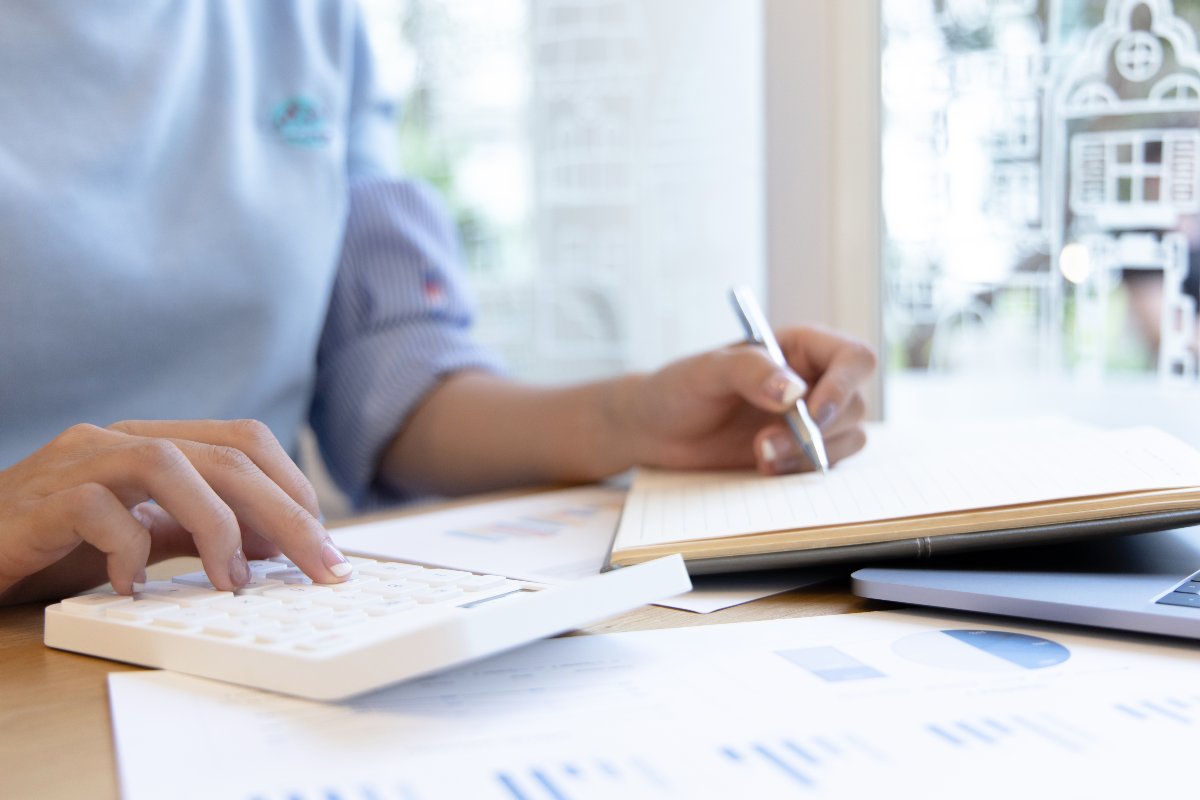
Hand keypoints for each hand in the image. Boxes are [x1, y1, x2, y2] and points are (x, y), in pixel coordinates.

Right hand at [0, 419, 351, 603]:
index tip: (326, 545)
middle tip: (320, 568)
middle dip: (287, 514)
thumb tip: (275, 546)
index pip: (245, 441)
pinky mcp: (36, 502)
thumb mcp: (144, 537)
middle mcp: (119, 440)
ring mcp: (76, 463)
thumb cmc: (54, 544)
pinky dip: (126, 548)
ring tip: (231, 581)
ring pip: (168, 464)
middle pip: (227, 456)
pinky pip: (95, 508)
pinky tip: (133, 586)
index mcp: (152, 441)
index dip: (294, 489)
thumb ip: (200, 532)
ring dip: (216, 525)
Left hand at [617, 325, 875, 473]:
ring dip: (809, 456)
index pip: (854, 358)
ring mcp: (810, 419)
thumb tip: (794, 392)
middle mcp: (815, 380)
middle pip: (855, 405)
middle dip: (817, 432)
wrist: (656, 430)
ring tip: (759, 457)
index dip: (844, 386)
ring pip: (849, 438)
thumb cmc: (678, 388)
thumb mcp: (707, 370)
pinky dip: (801, 471)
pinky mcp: (801, 452)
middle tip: (764, 444)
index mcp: (801, 347)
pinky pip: (827, 464)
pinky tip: (764, 468)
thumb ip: (750, 371)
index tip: (811, 413)